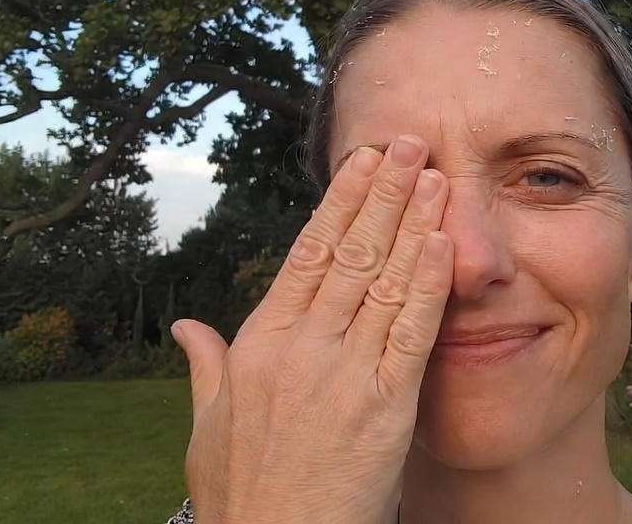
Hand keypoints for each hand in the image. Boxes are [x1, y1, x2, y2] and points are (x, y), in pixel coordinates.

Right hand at [170, 135, 450, 523]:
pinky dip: (427, 283)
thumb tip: (188, 326)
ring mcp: (342, 373)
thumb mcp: (209, 426)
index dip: (339, 203)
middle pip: (350, 252)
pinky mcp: (384, 406)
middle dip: (384, 193)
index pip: (306, 254)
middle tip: (411, 143)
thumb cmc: (244, 495)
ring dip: (413, 222)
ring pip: (382, 280)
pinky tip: (444, 241)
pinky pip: (410, 331)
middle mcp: (300, 347)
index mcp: (259, 344)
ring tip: (437, 175)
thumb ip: (206, 367)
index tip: (362, 163)